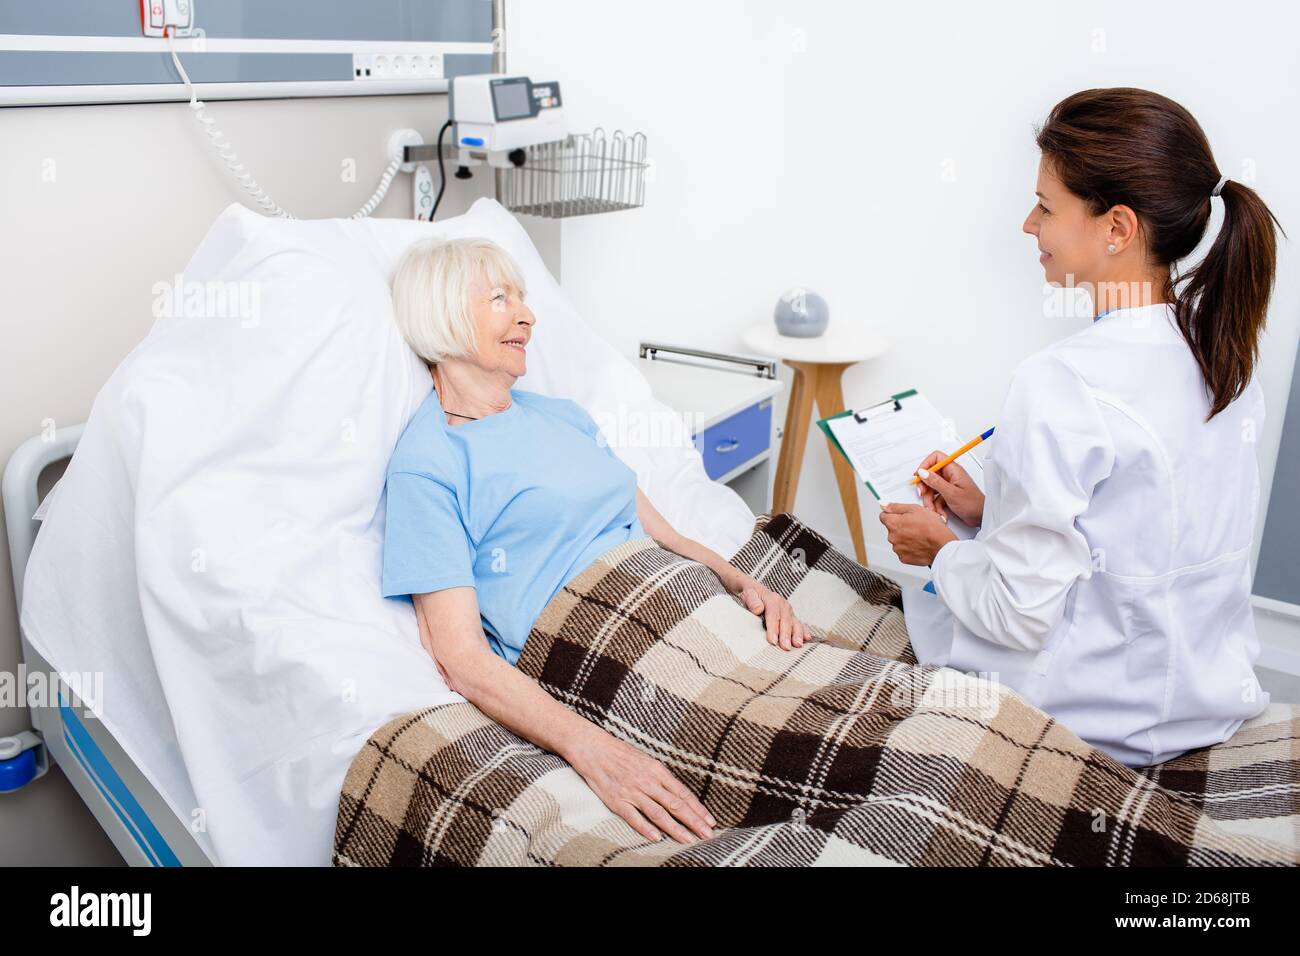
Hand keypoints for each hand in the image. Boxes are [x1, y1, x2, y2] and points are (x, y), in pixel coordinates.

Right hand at [569, 729, 715, 843]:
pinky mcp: (617, 800)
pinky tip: (656, 837)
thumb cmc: (621, 753)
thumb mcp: (646, 760)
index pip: (683, 793)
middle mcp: (648, 781)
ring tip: (688, 839)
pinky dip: (645, 828)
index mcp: (657, 770)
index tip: (710, 821)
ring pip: (658, 813)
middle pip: (675, 805)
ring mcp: (632, 792)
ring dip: (675, 828)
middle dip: (693, 821)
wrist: (594, 748)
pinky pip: (634, 817)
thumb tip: (678, 793)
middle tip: (707, 834)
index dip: (698, 808)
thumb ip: (661, 777)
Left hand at [725, 571, 810, 650]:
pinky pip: (799, 623)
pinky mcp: (791, 615)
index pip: (773, 616)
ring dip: (797, 634)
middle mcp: (783, 604)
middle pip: (785, 621)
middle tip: (786, 647)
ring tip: (798, 645)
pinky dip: (803, 630)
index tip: (773, 641)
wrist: (755, 589)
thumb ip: (752, 601)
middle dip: (786, 635)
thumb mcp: (748, 594)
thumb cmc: (750, 594)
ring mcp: (788, 610)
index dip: (773, 629)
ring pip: (794, 622)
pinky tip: (807, 638)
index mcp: (772, 599)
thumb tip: (758, 609)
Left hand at [879, 503, 958, 565]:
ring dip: (905, 537)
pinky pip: (903, 550)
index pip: (883, 516)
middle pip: (891, 529)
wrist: (942, 546)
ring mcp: (897, 548)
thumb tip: (885, 506)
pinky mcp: (903, 558)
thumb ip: (897, 507)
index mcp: (893, 523)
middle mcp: (892, 537)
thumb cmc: (932, 528)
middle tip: (915, 525)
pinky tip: (918, 544)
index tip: (899, 515)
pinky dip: (909, 548)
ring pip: (898, 540)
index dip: (892, 514)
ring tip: (919, 535)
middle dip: (900, 526)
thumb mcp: (915, 509)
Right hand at [914, 450, 984, 526]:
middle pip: (930, 475)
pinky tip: (940, 513)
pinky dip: (935, 506)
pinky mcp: (948, 495)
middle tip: (923, 494)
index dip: (925, 465)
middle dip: (925, 487)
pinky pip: (935, 498)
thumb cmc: (973, 504)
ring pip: (931, 488)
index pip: (936, 458)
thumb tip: (923, 472)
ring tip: (933, 509)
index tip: (919, 475)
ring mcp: (949, 485)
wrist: (981, 517)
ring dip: (929, 500)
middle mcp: (950, 476)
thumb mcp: (951, 493)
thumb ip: (935, 482)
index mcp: (953, 470)